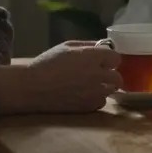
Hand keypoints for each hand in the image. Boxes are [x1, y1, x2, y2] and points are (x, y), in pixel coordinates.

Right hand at [0, 41, 121, 114]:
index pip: (116, 58)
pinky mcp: (88, 107)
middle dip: (110, 74)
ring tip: (92, 85)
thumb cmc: (47, 63)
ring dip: (105, 87)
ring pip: (111, 90)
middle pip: (118, 77)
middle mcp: (98, 75)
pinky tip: (84, 95)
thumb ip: (87, 45)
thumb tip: (102, 46)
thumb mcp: (66, 47)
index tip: (103, 60)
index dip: (110, 59)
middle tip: (100, 74)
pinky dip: (96, 98)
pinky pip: (101, 102)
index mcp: (92, 57)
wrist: (32, 87)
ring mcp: (94, 92)